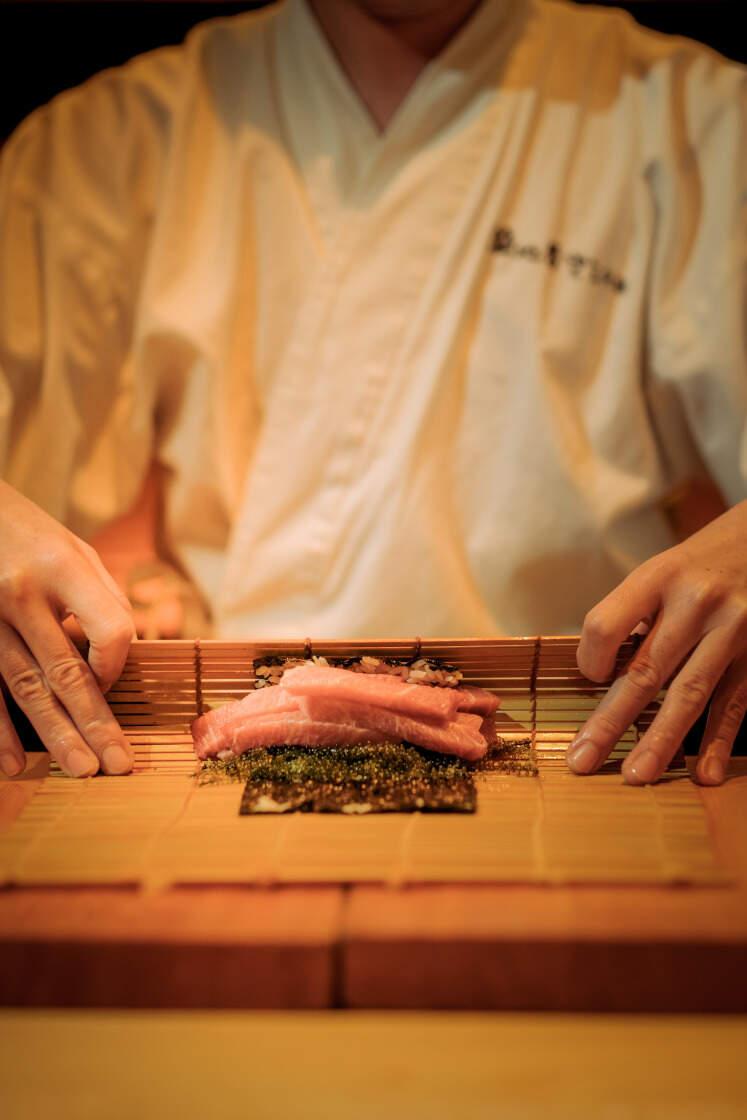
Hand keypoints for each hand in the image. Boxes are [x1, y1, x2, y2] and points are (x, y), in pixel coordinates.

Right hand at [0, 482, 135, 777]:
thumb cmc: (28, 534)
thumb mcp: (73, 548)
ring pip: (25, 688)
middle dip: (95, 723)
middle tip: (117, 765)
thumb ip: (100, 597)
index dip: (116, 664)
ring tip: (81, 770)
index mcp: (62, 568)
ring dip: (54, 734)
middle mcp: (22, 595)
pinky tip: (14, 763)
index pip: (108, 631)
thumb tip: (124, 652)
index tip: (112, 681)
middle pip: (66, 671)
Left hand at [566, 501, 746, 785]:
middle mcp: (695, 602)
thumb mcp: (664, 570)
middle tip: (583, 761)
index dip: (590, 658)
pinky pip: (734, 702)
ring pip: (689, 693)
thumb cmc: (703, 563)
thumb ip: (635, 616)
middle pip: (644, 670)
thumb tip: (602, 677)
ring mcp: (732, 628)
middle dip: (610, 722)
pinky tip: (702, 773)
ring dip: (660, 741)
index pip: (606, 625)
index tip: (590, 678)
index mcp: (658, 576)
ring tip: (637, 776)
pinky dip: (718, 741)